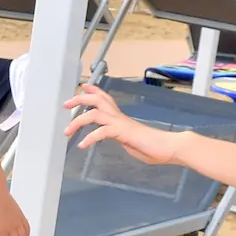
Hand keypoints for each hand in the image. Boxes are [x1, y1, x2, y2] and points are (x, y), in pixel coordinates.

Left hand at [64, 84, 181, 164]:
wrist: (169, 147)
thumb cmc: (152, 146)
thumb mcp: (128, 140)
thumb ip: (117, 136)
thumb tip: (109, 136)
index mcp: (120, 118)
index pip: (105, 99)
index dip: (93, 91)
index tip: (82, 87)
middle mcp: (119, 117)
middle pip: (97, 101)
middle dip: (79, 100)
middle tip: (66, 104)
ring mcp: (121, 124)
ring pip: (95, 114)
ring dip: (78, 121)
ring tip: (67, 131)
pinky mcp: (124, 133)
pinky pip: (102, 131)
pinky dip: (90, 138)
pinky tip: (83, 145)